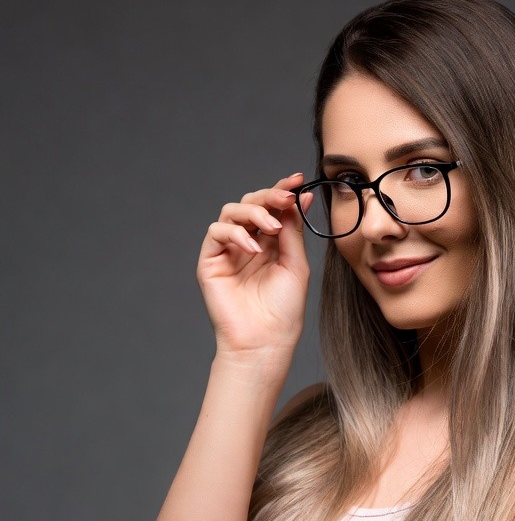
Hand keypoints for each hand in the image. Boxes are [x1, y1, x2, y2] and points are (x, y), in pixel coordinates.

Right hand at [197, 173, 312, 355]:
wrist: (266, 340)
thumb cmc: (284, 309)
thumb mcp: (296, 264)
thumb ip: (293, 231)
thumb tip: (299, 198)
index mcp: (271, 243)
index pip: (273, 208)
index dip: (282, 191)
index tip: (297, 180)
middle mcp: (248, 243)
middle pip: (251, 203)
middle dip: (269, 195)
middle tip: (285, 197)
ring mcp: (228, 252)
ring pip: (232, 212)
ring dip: (254, 211)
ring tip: (271, 226)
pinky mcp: (210, 262)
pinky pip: (217, 233)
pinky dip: (236, 233)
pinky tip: (253, 248)